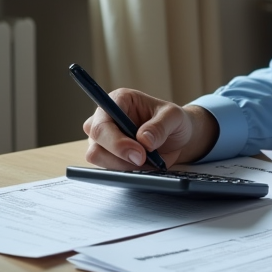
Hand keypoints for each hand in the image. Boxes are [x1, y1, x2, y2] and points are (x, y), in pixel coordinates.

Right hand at [82, 88, 217, 169]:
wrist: (176, 137)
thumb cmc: (172, 121)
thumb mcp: (174, 117)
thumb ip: (160, 126)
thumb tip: (144, 140)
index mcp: (118, 100)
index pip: (102, 122)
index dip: (116, 141)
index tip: (139, 153)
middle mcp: (104, 118)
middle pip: (95, 141)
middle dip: (120, 155)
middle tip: (143, 160)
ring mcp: (102, 138)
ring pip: (98, 157)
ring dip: (123, 165)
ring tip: (147, 161)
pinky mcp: (106, 155)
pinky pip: (106, 168)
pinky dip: (125, 171)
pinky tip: (143, 165)